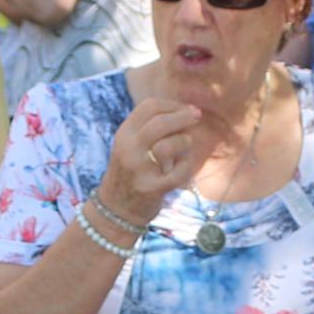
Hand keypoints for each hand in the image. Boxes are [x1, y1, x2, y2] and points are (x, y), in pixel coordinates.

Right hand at [97, 91, 212, 222]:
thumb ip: (149, 127)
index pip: (149, 107)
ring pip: (169, 145)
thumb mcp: (130, 145)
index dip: (172, 105)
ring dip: (184, 142)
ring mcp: (139, 170)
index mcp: (124, 134)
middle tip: (197, 116)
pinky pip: (180, 172)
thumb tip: (185, 109)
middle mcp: (128, 149)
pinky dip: (187, 166)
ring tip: (185, 145)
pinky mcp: (152, 189)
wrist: (116, 209)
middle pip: (160, 123)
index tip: (185, 109)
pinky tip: (183, 166)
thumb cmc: (131, 172)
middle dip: (183, 116)